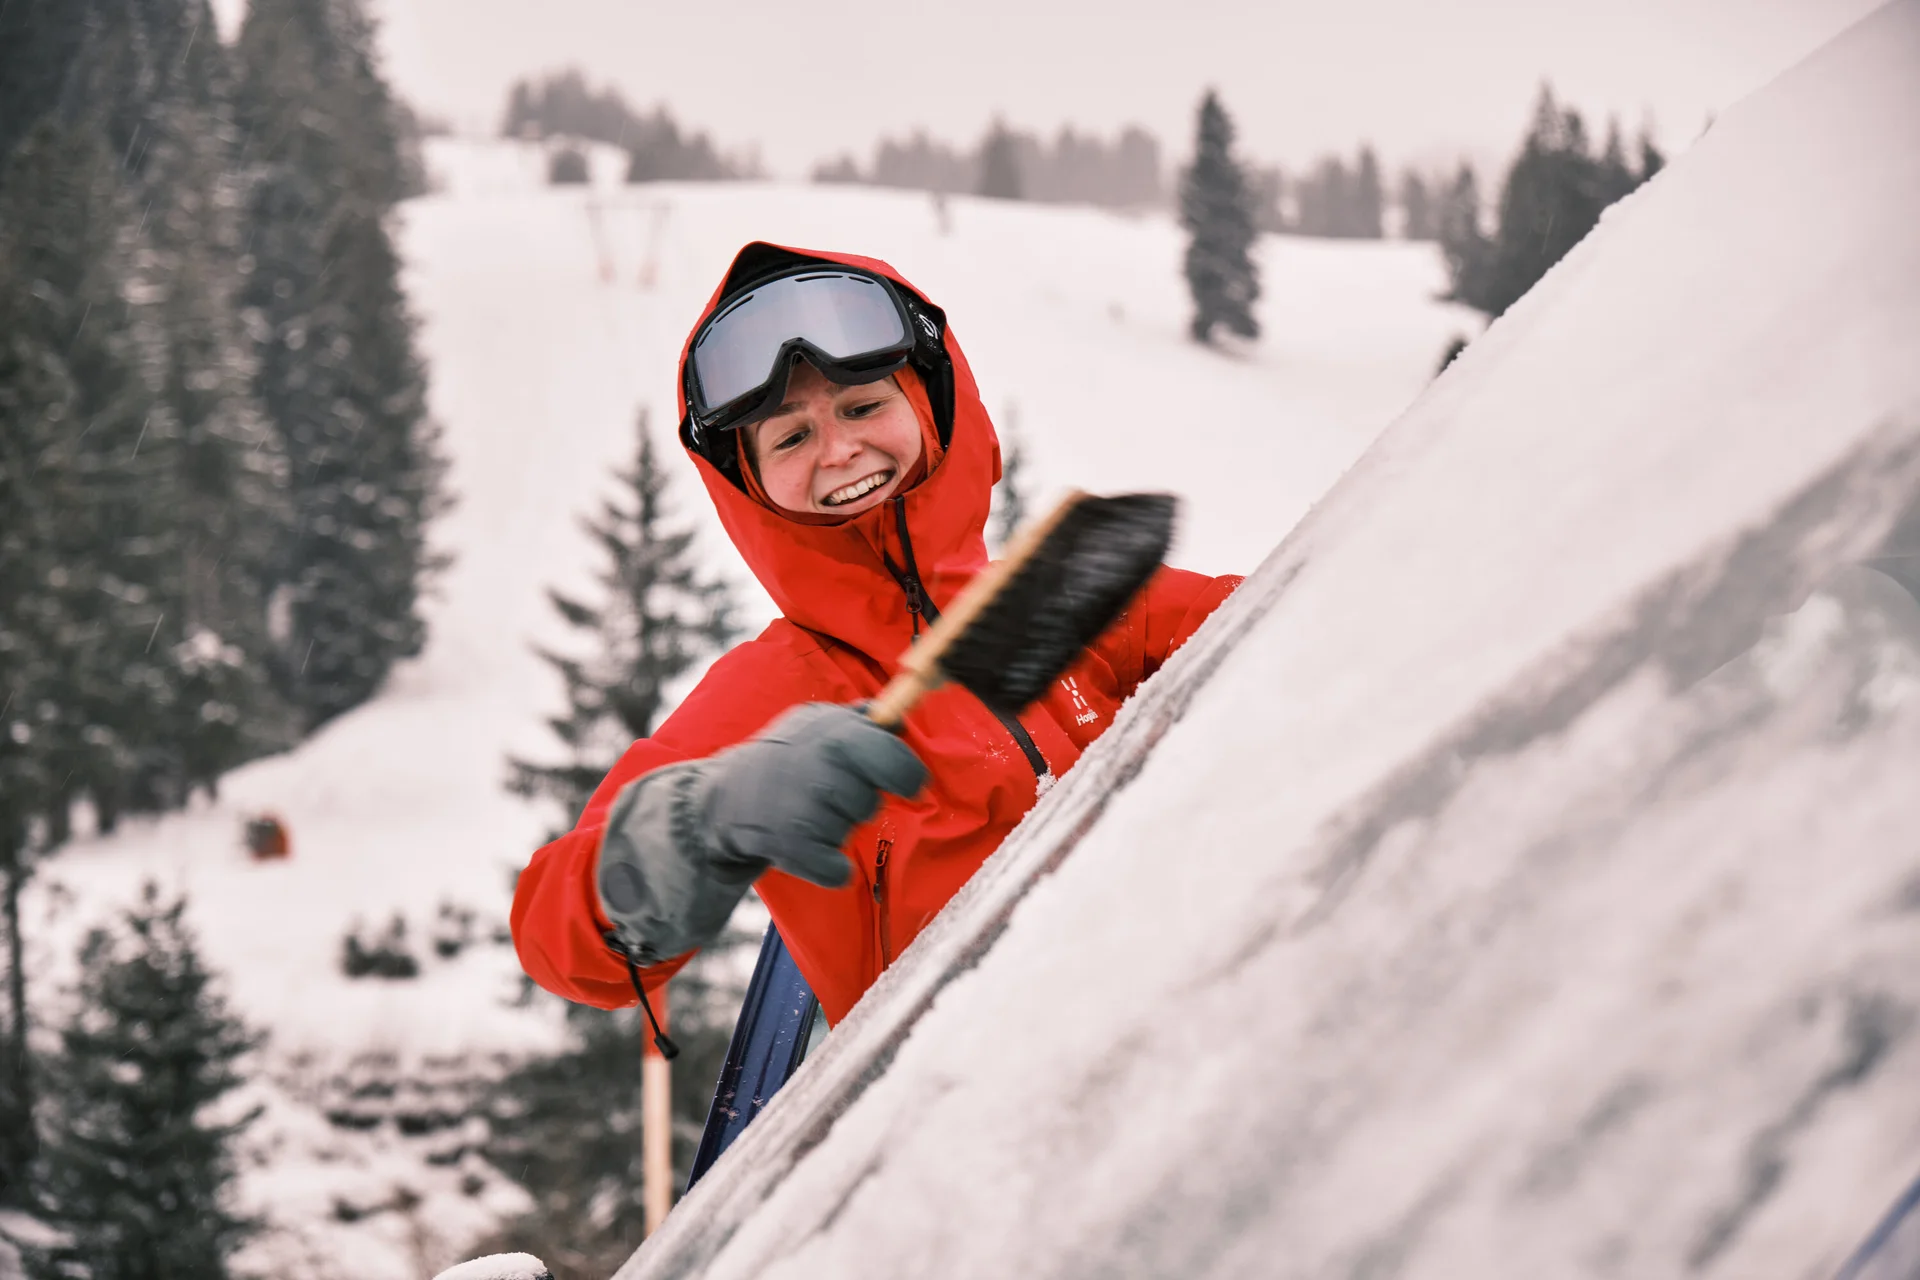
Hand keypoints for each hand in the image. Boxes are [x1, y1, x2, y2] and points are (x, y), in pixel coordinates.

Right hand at [704, 703, 926, 886]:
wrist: (722, 797)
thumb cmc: (782, 758)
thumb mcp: (816, 723)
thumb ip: (859, 721)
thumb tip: (897, 720)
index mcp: (836, 733)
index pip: (896, 759)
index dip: (906, 776)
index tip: (903, 785)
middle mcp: (822, 766)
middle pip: (871, 803)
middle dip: (858, 805)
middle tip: (832, 798)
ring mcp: (805, 806)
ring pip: (850, 832)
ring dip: (835, 829)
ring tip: (803, 812)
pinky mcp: (791, 846)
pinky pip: (837, 872)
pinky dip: (828, 868)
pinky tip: (808, 848)